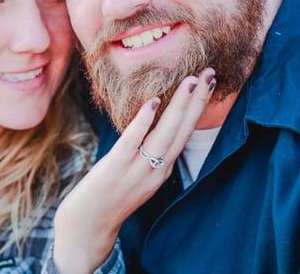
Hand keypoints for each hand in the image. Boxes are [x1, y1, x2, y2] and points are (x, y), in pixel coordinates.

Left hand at [53, 68, 215, 272]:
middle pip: (182, 130)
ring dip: (179, 106)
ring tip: (190, 80)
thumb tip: (155, 119)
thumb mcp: (139, 174)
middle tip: (210, 72)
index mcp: (163, 168)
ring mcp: (137, 170)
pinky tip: (153, 102)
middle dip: (197, 100)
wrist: (88, 227)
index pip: (186, 132)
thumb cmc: (112, 195)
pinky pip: (132, 141)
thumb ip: (150, 151)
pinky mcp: (115, 169)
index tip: (209, 82)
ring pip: (164, 134)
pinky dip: (144, 121)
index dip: (198, 106)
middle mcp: (156, 169)